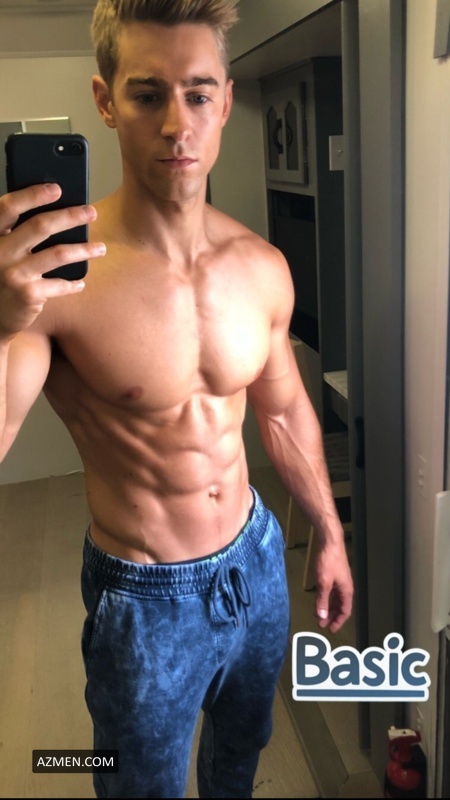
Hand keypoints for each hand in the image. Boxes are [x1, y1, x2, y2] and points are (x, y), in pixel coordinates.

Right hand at [0, 184, 105, 338]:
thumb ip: (14, 235)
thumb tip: (55, 215)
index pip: (8, 207)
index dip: (32, 195)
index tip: (57, 189)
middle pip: (40, 226)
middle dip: (70, 216)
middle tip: (91, 212)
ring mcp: (14, 273)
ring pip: (58, 254)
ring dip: (83, 249)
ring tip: (100, 248)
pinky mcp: (28, 294)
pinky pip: (60, 284)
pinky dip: (73, 284)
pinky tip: (80, 283)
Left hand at [314, 536, 353, 633]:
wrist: (330, 542)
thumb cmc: (329, 562)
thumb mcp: (323, 582)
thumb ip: (322, 600)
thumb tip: (321, 616)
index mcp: (346, 591)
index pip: (345, 612)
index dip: (338, 622)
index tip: (330, 630)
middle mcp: (345, 587)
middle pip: (340, 607)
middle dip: (332, 617)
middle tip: (322, 625)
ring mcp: (340, 581)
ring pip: (335, 599)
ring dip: (328, 608)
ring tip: (319, 615)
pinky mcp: (334, 575)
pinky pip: (331, 592)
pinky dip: (326, 598)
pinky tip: (318, 601)